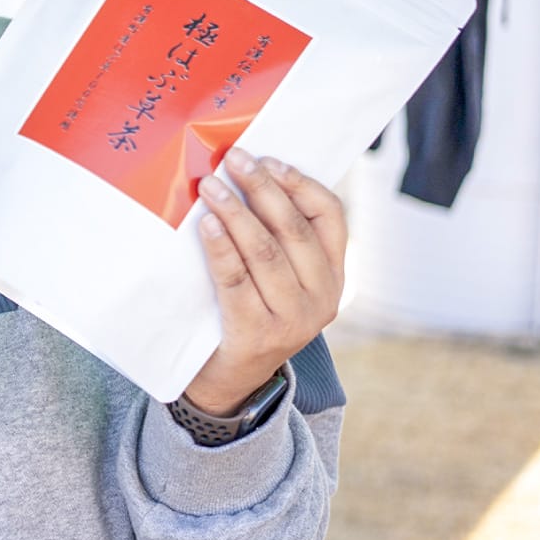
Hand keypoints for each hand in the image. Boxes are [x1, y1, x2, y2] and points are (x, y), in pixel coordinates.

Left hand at [182, 147, 346, 415]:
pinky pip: (236, 280)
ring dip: (236, 212)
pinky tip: (207, 224)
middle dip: (262, 188)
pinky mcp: (257, 333)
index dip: (301, 183)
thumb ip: (275, 238)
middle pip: (294, 229)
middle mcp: (322, 297)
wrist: (232, 381)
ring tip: (211, 186)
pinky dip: (221, 248)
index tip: (270, 159)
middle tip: (234, 159)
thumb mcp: (277, 278)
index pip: (331, 217)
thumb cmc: (250, 311)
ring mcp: (292, 319)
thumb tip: (247, 174)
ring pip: (265, 252)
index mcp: (333, 275)